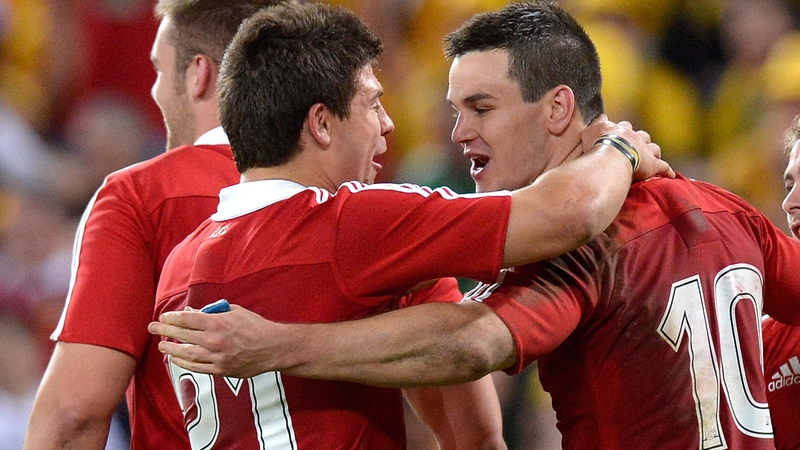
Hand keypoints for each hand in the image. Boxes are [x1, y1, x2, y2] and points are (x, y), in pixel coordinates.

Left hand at [148, 304, 289, 377]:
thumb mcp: (235, 312)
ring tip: (162, 345)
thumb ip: (212, 312)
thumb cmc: (255, 326)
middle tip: (152, 328)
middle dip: (165, 331)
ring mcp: (217, 357)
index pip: (187, 320)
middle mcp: (214, 341)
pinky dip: (184, 363)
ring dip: (171, 349)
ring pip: (187, 354)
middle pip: (183, 336)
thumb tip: (190, 313)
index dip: (172, 318)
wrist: (273, 348)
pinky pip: (197, 367)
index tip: (163, 317)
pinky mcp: (221, 370)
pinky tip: (176, 358)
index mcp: (218, 323)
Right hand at [582, 115, 674, 180]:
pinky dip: (667, 170)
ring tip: (653, 156)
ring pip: (654, 148)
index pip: (625, 126)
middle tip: (639, 145)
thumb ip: (597, 123)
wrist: (610, 159)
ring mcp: (645, 151)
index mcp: (620, 130)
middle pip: (642, 136)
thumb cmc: (598, 146)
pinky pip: (663, 167)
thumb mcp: (590, 131)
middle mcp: (635, 138)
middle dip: (641, 139)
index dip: (624, 129)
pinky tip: (670, 175)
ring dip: (654, 152)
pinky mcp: (653, 164)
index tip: (622, 132)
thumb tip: (602, 116)